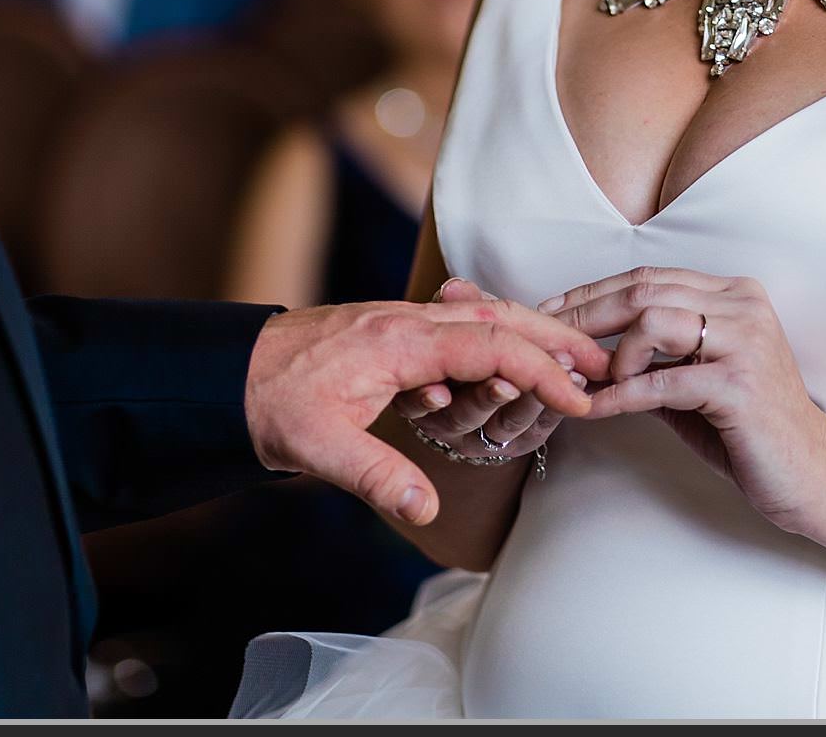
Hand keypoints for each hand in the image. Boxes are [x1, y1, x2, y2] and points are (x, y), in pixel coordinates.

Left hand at [245, 294, 611, 527]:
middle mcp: (406, 321)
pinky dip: (494, 342)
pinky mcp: (392, 333)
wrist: (224, 373)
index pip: (491, 346)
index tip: (578, 400)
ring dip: (529, 337)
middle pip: (499, 317)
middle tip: (602, 365)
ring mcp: (399, 323)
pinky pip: (457, 329)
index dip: (541, 373)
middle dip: (554, 338)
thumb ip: (374, 474)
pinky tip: (499, 371)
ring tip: (569, 363)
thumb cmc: (268, 401)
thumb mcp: (315, 445)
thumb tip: (425, 508)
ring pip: (481, 318)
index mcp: (399, 340)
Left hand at [543, 266, 825, 533]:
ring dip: (610, 354)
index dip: (592, 293)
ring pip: (652, 320)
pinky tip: (595, 409)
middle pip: (643, 291)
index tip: (549, 312)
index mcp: (733, 294)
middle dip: (585, 315)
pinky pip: (662, 381)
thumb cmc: (747, 429)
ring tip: (589, 383)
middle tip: (545, 340)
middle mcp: (743, 305)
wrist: (813, 473)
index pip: (648, 277)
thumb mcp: (692, 382)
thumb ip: (649, 361)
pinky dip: (621, 395)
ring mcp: (745, 341)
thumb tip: (581, 356)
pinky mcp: (740, 385)